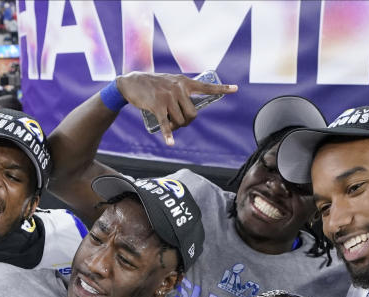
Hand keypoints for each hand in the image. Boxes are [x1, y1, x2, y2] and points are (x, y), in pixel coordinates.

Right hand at [116, 72, 236, 145]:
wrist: (132, 82)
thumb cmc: (152, 85)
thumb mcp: (170, 82)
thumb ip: (182, 91)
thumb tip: (190, 110)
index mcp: (184, 82)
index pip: (206, 86)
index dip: (222, 89)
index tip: (236, 89)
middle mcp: (178, 88)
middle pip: (193, 114)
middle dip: (187, 123)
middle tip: (178, 123)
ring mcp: (168, 97)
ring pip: (180, 121)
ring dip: (176, 128)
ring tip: (168, 125)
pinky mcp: (157, 105)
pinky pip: (165, 123)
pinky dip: (168, 134)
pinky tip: (170, 143)